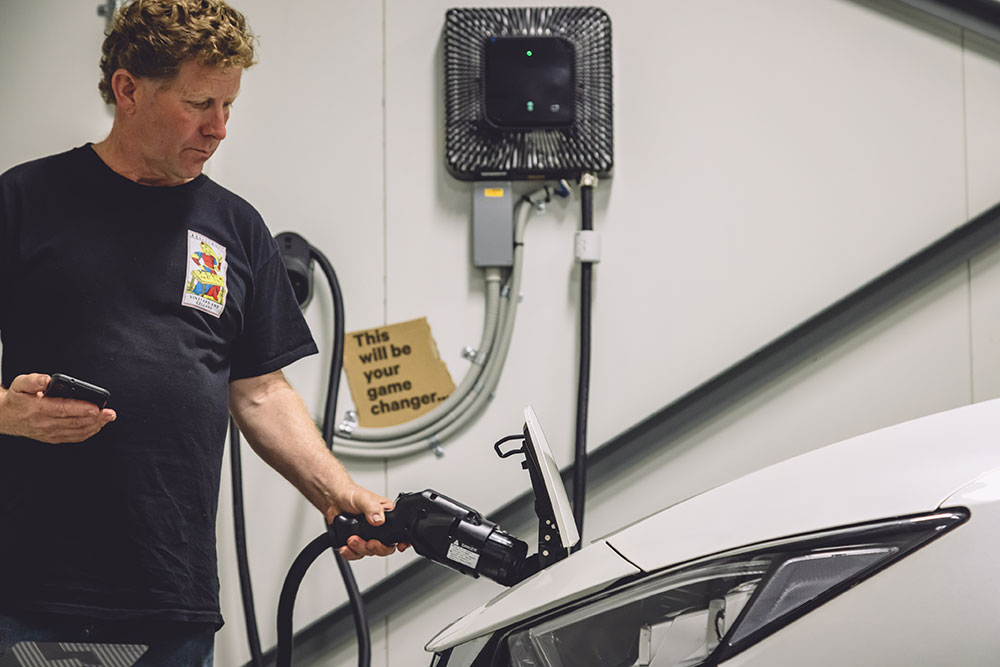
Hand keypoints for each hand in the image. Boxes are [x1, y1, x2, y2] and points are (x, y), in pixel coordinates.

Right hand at [0, 373, 115, 443]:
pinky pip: (74, 437)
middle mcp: (46, 423)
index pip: (64, 409)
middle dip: (96, 418)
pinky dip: (88, 432)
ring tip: (107, 418)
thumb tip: (46, 379)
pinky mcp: (53, 438)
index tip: (96, 407)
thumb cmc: (17, 399)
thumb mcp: (19, 385)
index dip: (82, 408)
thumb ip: (33, 380)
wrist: (6, 417)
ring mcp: (50, 433)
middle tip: (110, 413)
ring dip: (95, 426)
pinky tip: (97, 426)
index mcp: (39, 409)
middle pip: (75, 421)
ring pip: (77, 431)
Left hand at [324, 483, 409, 559]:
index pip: (399, 532)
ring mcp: (367, 536)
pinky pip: (356, 554)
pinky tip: (345, 547)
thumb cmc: (351, 494)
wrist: (333, 499)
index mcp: (387, 516)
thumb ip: (373, 508)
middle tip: (369, 543)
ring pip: (369, 552)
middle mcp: (379, 528)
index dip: (401, 541)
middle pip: (385, 547)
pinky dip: (350, 553)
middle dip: (375, 548)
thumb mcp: (364, 498)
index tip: (398, 546)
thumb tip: (379, 520)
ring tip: (351, 539)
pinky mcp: (356, 542)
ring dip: (360, 549)